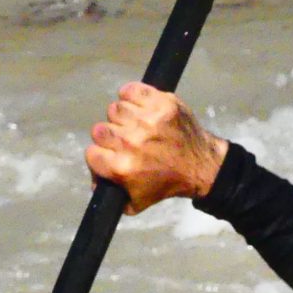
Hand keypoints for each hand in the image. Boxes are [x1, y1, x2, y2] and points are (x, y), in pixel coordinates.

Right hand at [85, 82, 228, 213]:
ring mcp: (147, 121)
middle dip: (110, 136)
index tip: (110, 154)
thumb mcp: (136, 202)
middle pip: (99, 129)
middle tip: (125, 141)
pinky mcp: (161, 104)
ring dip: (124, 117)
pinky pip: (131, 90)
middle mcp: (131, 142)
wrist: (201, 166)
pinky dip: (132, 95)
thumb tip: (95, 182)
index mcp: (122, 167)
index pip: (91, 152)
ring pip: (115, 109)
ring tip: (137, 125)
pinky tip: (139, 107)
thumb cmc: (168, 183)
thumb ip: (110, 193)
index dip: (99, 154)